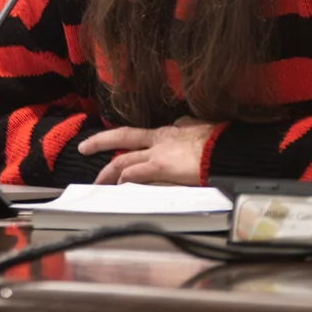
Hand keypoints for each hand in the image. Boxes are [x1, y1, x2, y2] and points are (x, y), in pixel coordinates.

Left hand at [80, 117, 216, 184]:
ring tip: (97, 182)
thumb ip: (190, 126)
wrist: (226, 147)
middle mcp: (159, 139)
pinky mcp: (160, 167)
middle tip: (84, 147)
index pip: (143, 134)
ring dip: (107, 171)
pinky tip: (117, 188)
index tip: (122, 147)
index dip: (130, 141)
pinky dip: (123, 181)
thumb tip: (187, 124)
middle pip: (123, 136)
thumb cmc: (218, 140)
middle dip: (101, 141)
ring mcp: (157, 153)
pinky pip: (134, 175)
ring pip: (123, 160)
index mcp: (169, 131)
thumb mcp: (202, 126)